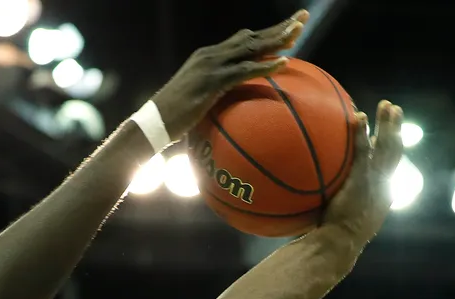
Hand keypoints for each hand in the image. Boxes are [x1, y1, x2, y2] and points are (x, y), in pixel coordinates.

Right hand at [151, 10, 308, 139]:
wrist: (152, 122)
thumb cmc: (174, 116)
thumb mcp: (198, 97)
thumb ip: (216, 91)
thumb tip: (232, 98)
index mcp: (208, 56)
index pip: (243, 39)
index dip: (267, 34)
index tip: (290, 29)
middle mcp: (210, 55)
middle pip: (251, 37)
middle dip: (278, 28)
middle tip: (302, 19)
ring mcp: (211, 67)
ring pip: (250, 48)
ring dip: (276, 41)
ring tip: (297, 35)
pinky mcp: (212, 83)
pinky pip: (244, 71)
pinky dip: (265, 66)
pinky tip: (284, 63)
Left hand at [321, 100, 404, 246]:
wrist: (338, 245)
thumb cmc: (336, 240)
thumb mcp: (349, 224)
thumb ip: (347, 209)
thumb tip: (330, 205)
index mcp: (383, 196)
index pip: (391, 167)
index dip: (393, 148)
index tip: (393, 134)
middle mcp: (384, 186)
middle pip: (395, 151)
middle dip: (397, 129)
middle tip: (395, 110)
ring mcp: (374, 182)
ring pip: (386, 146)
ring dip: (387, 124)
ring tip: (386, 105)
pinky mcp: (361, 179)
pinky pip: (362, 151)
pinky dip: (362, 133)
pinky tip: (359, 117)